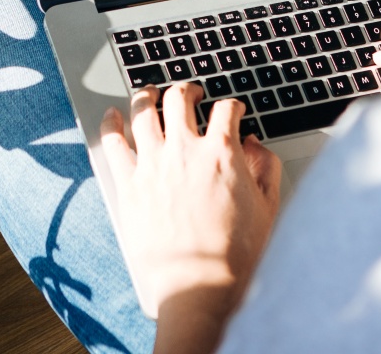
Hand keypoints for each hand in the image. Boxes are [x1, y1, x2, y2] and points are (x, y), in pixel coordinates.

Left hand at [100, 83, 281, 333]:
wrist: (198, 290)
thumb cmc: (234, 257)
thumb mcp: (269, 208)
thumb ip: (265, 167)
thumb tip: (254, 144)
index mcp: (222, 153)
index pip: (227, 109)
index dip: (233, 106)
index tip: (232, 112)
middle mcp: (184, 150)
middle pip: (180, 97)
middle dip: (188, 90)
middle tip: (191, 93)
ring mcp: (152, 165)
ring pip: (143, 109)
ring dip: (148, 95)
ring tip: (150, 93)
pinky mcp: (129, 184)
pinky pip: (113, 141)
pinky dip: (112, 122)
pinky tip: (113, 116)